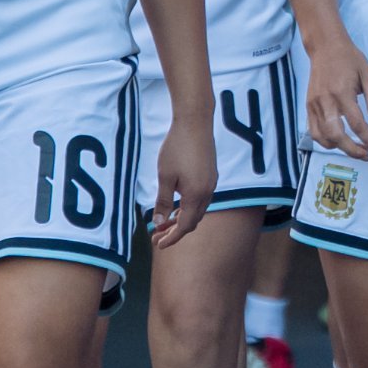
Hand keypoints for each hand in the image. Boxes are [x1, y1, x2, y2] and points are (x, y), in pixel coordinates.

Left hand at [149, 108, 215, 248]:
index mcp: (196, 195)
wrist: (195, 122)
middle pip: (193, 221)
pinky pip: (201, 199)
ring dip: (182, 219)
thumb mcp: (164, 177)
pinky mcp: (211, 175)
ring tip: (164, 222)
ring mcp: (211, 184)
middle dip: (175, 231)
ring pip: (198, 210)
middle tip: (156, 236)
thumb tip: (159, 223)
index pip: (185, 226)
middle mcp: (208, 192)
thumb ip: (163, 202)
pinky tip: (177, 204)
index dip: (172, 238)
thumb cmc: (177, 148)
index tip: (158, 244)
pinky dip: (188, 207)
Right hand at [303, 34, 367, 159]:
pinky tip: (339, 142)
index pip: (357, 125)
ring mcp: (314, 104)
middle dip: (353, 151)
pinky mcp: (308, 106)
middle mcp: (326, 101)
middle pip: (337, 136)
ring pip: (323, 137)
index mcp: (343, 93)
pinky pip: (314, 131)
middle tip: (367, 155)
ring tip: (355, 149)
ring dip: (339, 148)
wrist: (325, 47)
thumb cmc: (350, 59)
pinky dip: (326, 141)